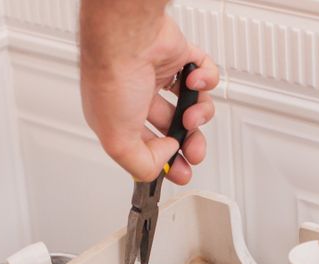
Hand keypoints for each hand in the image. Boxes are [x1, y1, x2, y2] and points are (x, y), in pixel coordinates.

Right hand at [80, 8, 219, 183]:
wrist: (126, 37)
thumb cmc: (112, 78)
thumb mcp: (117, 140)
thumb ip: (140, 163)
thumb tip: (164, 159)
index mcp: (118, 117)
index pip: (145, 146)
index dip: (164, 161)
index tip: (178, 171)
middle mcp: (137, 96)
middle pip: (172, 128)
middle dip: (188, 144)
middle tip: (195, 152)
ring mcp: (158, 75)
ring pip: (191, 104)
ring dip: (198, 114)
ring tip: (192, 114)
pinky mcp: (177, 56)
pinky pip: (203, 72)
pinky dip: (206, 81)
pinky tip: (195, 83)